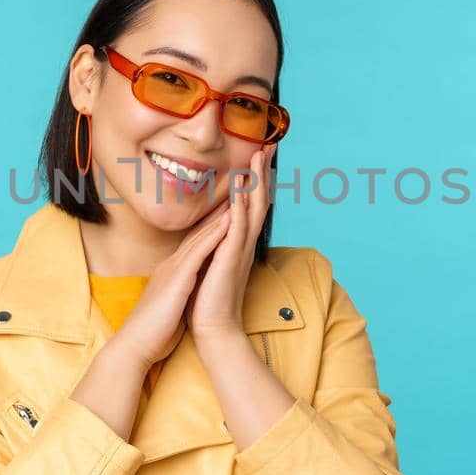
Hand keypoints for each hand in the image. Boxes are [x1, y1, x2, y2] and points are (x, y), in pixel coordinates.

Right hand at [106, 201, 232, 366]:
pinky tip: (228, 220)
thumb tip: (189, 291)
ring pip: (200, 235)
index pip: (197, 241)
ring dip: (221, 212)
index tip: (231, 206)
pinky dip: (214, 235)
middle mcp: (173, 264)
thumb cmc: (154, 331)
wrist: (135, 346)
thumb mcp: (171, 305)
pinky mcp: (177, 279)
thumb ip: (181, 293)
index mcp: (174, 272)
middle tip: (239, 187)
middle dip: (220, 208)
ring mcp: (174, 269)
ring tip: (239, 193)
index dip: (213, 222)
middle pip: (199, 230)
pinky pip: (199, 252)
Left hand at [188, 145, 274, 336]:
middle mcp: (243, 244)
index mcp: (238, 244)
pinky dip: (241, 208)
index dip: (255, 180)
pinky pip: (238, 229)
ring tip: (258, 157)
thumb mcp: (212, 265)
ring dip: (255, 182)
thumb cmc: (209, 301)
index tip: (256, 156)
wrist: (213, 330)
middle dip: (261, 172)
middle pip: (257, 200)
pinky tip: (242, 191)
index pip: (250, 205)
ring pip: (251, 209)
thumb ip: (216, 246)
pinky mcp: (230, 260)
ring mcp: (239, 250)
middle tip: (266, 145)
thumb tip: (214, 231)